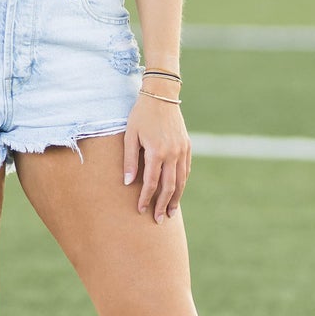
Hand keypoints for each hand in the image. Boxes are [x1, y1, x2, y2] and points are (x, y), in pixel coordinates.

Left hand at [123, 92, 190, 222]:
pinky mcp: (187, 145)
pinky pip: (186, 170)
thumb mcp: (130, 135)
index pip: (151, 183)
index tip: (141, 210)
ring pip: (181, 181)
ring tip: (171, 212)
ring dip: (176, 198)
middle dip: (163, 205)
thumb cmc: (141, 114)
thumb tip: (128, 183)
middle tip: (159, 220)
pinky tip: (178, 191)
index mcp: (156, 152)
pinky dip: (182, 183)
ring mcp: (182, 150)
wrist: (161, 95)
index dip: (146, 198)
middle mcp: (172, 153)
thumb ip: (129, 160)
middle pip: (169, 186)